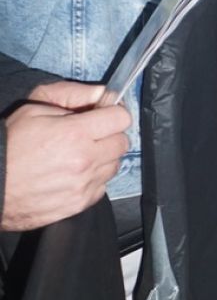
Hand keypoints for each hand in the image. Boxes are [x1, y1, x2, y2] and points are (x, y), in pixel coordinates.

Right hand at [2, 92, 130, 230]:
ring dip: (103, 158)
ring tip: (79, 155)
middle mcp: (85, 161)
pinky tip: (74, 174)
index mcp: (75, 134)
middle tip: (91, 134)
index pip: (122, 119)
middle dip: (110, 134)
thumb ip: (72, 95)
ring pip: (114, 166)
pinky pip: (102, 187)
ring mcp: (83, 186)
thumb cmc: (9, 143)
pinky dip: (93, 179)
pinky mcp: (79, 205)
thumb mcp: (34, 107)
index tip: (103, 114)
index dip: (114, 112)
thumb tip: (103, 94)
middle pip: (122, 143)